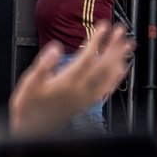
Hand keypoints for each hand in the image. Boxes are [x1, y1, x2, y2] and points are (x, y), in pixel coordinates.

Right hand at [9, 21, 132, 136]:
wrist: (32, 130)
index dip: (97, 40)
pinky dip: (117, 78)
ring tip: (127, 46)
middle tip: (121, 31)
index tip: (104, 26)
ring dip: (120, 59)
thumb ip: (44, 65)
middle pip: (104, 65)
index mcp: (67, 82)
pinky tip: (121, 71)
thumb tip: (55, 48)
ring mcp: (86, 97)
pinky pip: (107, 89)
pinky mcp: (87, 103)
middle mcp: (81, 90)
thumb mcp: (29, 83)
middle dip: (114, 46)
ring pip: (109, 76)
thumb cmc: (29, 107)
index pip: (87, 57)